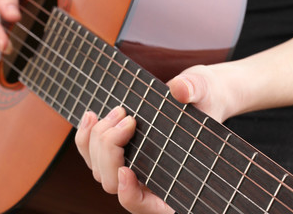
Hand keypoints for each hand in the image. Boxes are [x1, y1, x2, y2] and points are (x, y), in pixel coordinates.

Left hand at [75, 64, 236, 212]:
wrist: (196, 95)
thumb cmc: (206, 99)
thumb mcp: (206, 92)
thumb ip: (195, 90)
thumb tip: (180, 90)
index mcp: (178, 181)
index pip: (148, 207)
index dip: (131, 195)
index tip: (125, 170)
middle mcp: (150, 180)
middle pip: (114, 184)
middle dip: (110, 151)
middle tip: (127, 118)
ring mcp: (133, 167)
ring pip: (99, 170)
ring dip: (97, 140)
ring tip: (115, 112)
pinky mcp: (120, 153)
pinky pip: (93, 155)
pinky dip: (86, 138)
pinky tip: (92, 116)